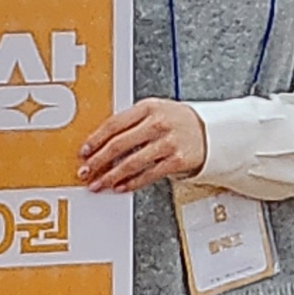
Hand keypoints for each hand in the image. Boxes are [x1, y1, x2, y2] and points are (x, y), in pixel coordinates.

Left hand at [75, 97, 209, 193]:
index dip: (95, 139)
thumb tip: (100, 143)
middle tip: (86, 171)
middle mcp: (158, 123)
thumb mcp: (155, 111)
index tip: (84, 151)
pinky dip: (131, 183)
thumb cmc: (177, 122)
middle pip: (119, 144)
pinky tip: (120, 187)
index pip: (114, 123)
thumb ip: (130, 122)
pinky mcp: (177, 160)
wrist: (209, 132)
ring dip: (111, 176)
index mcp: (149, 107)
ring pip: (131, 162)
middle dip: (98, 160)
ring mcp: (168, 142)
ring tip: (99, 183)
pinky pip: (148, 175)